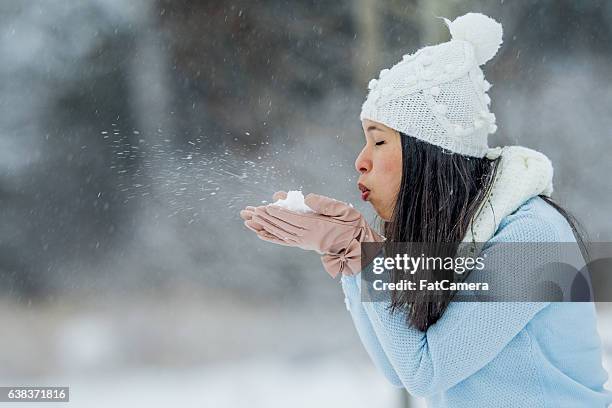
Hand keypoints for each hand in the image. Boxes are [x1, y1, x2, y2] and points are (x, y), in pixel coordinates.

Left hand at [240, 191, 384, 277]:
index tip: (264, 207)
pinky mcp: (305, 244)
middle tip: (249, 211)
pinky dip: (272, 237)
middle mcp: (308, 237)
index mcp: (317, 227)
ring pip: (281, 233)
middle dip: (265, 218)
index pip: (292, 219)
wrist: (359, 248)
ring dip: (264, 226)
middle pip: (282, 226)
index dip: (277, 213)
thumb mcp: (346, 211)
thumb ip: (327, 204)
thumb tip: (307, 198)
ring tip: (249, 220)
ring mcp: (306, 242)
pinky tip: (261, 234)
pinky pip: (285, 241)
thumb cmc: (354, 226)